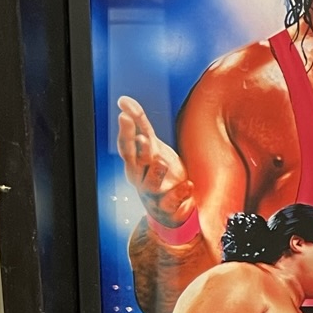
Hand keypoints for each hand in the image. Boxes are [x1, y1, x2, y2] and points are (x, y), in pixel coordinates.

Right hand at [116, 96, 196, 233]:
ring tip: (161, 161)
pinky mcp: (168, 207)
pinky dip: (180, 193)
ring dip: (155, 172)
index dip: (126, 130)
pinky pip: (172, 201)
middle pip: (134, 162)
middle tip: (141, 137)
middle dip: (136, 149)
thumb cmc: (159, 174)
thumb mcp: (152, 148)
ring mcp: (153, 193)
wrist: (170, 210)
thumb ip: (141, 126)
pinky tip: (188, 184)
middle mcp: (140, 177)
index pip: (127, 144)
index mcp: (135, 162)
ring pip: (149, 183)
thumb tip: (124, 101)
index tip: (124, 114)